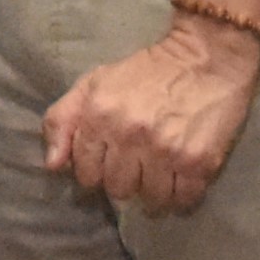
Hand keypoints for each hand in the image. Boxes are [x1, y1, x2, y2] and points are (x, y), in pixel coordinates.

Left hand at [41, 12, 259, 214]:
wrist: (206, 57)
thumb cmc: (147, 71)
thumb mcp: (96, 82)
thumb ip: (63, 119)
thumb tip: (53, 165)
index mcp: (100, 115)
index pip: (85, 173)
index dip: (96, 170)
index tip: (109, 160)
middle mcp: (130, 136)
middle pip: (117, 190)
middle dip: (124, 180)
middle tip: (136, 164)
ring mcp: (166, 152)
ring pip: (150, 201)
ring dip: (153, 192)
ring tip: (158, 173)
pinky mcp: (199, 163)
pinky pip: (183, 202)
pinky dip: (180, 197)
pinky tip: (180, 179)